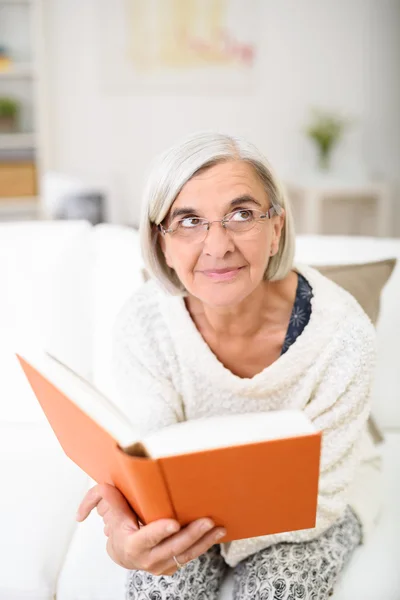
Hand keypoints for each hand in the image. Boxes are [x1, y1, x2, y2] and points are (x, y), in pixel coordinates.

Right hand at [76, 483, 225, 574]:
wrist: (123, 551)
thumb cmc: (119, 525)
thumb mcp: (108, 509)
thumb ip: (101, 500)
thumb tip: (92, 502)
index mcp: (130, 544)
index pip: (145, 538)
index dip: (159, 531)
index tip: (172, 522)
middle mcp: (146, 558)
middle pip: (171, 547)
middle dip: (191, 534)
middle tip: (206, 521)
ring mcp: (161, 564)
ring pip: (185, 554)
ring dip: (204, 541)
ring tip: (218, 528)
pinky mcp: (172, 565)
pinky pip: (190, 556)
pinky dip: (204, 545)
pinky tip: (216, 533)